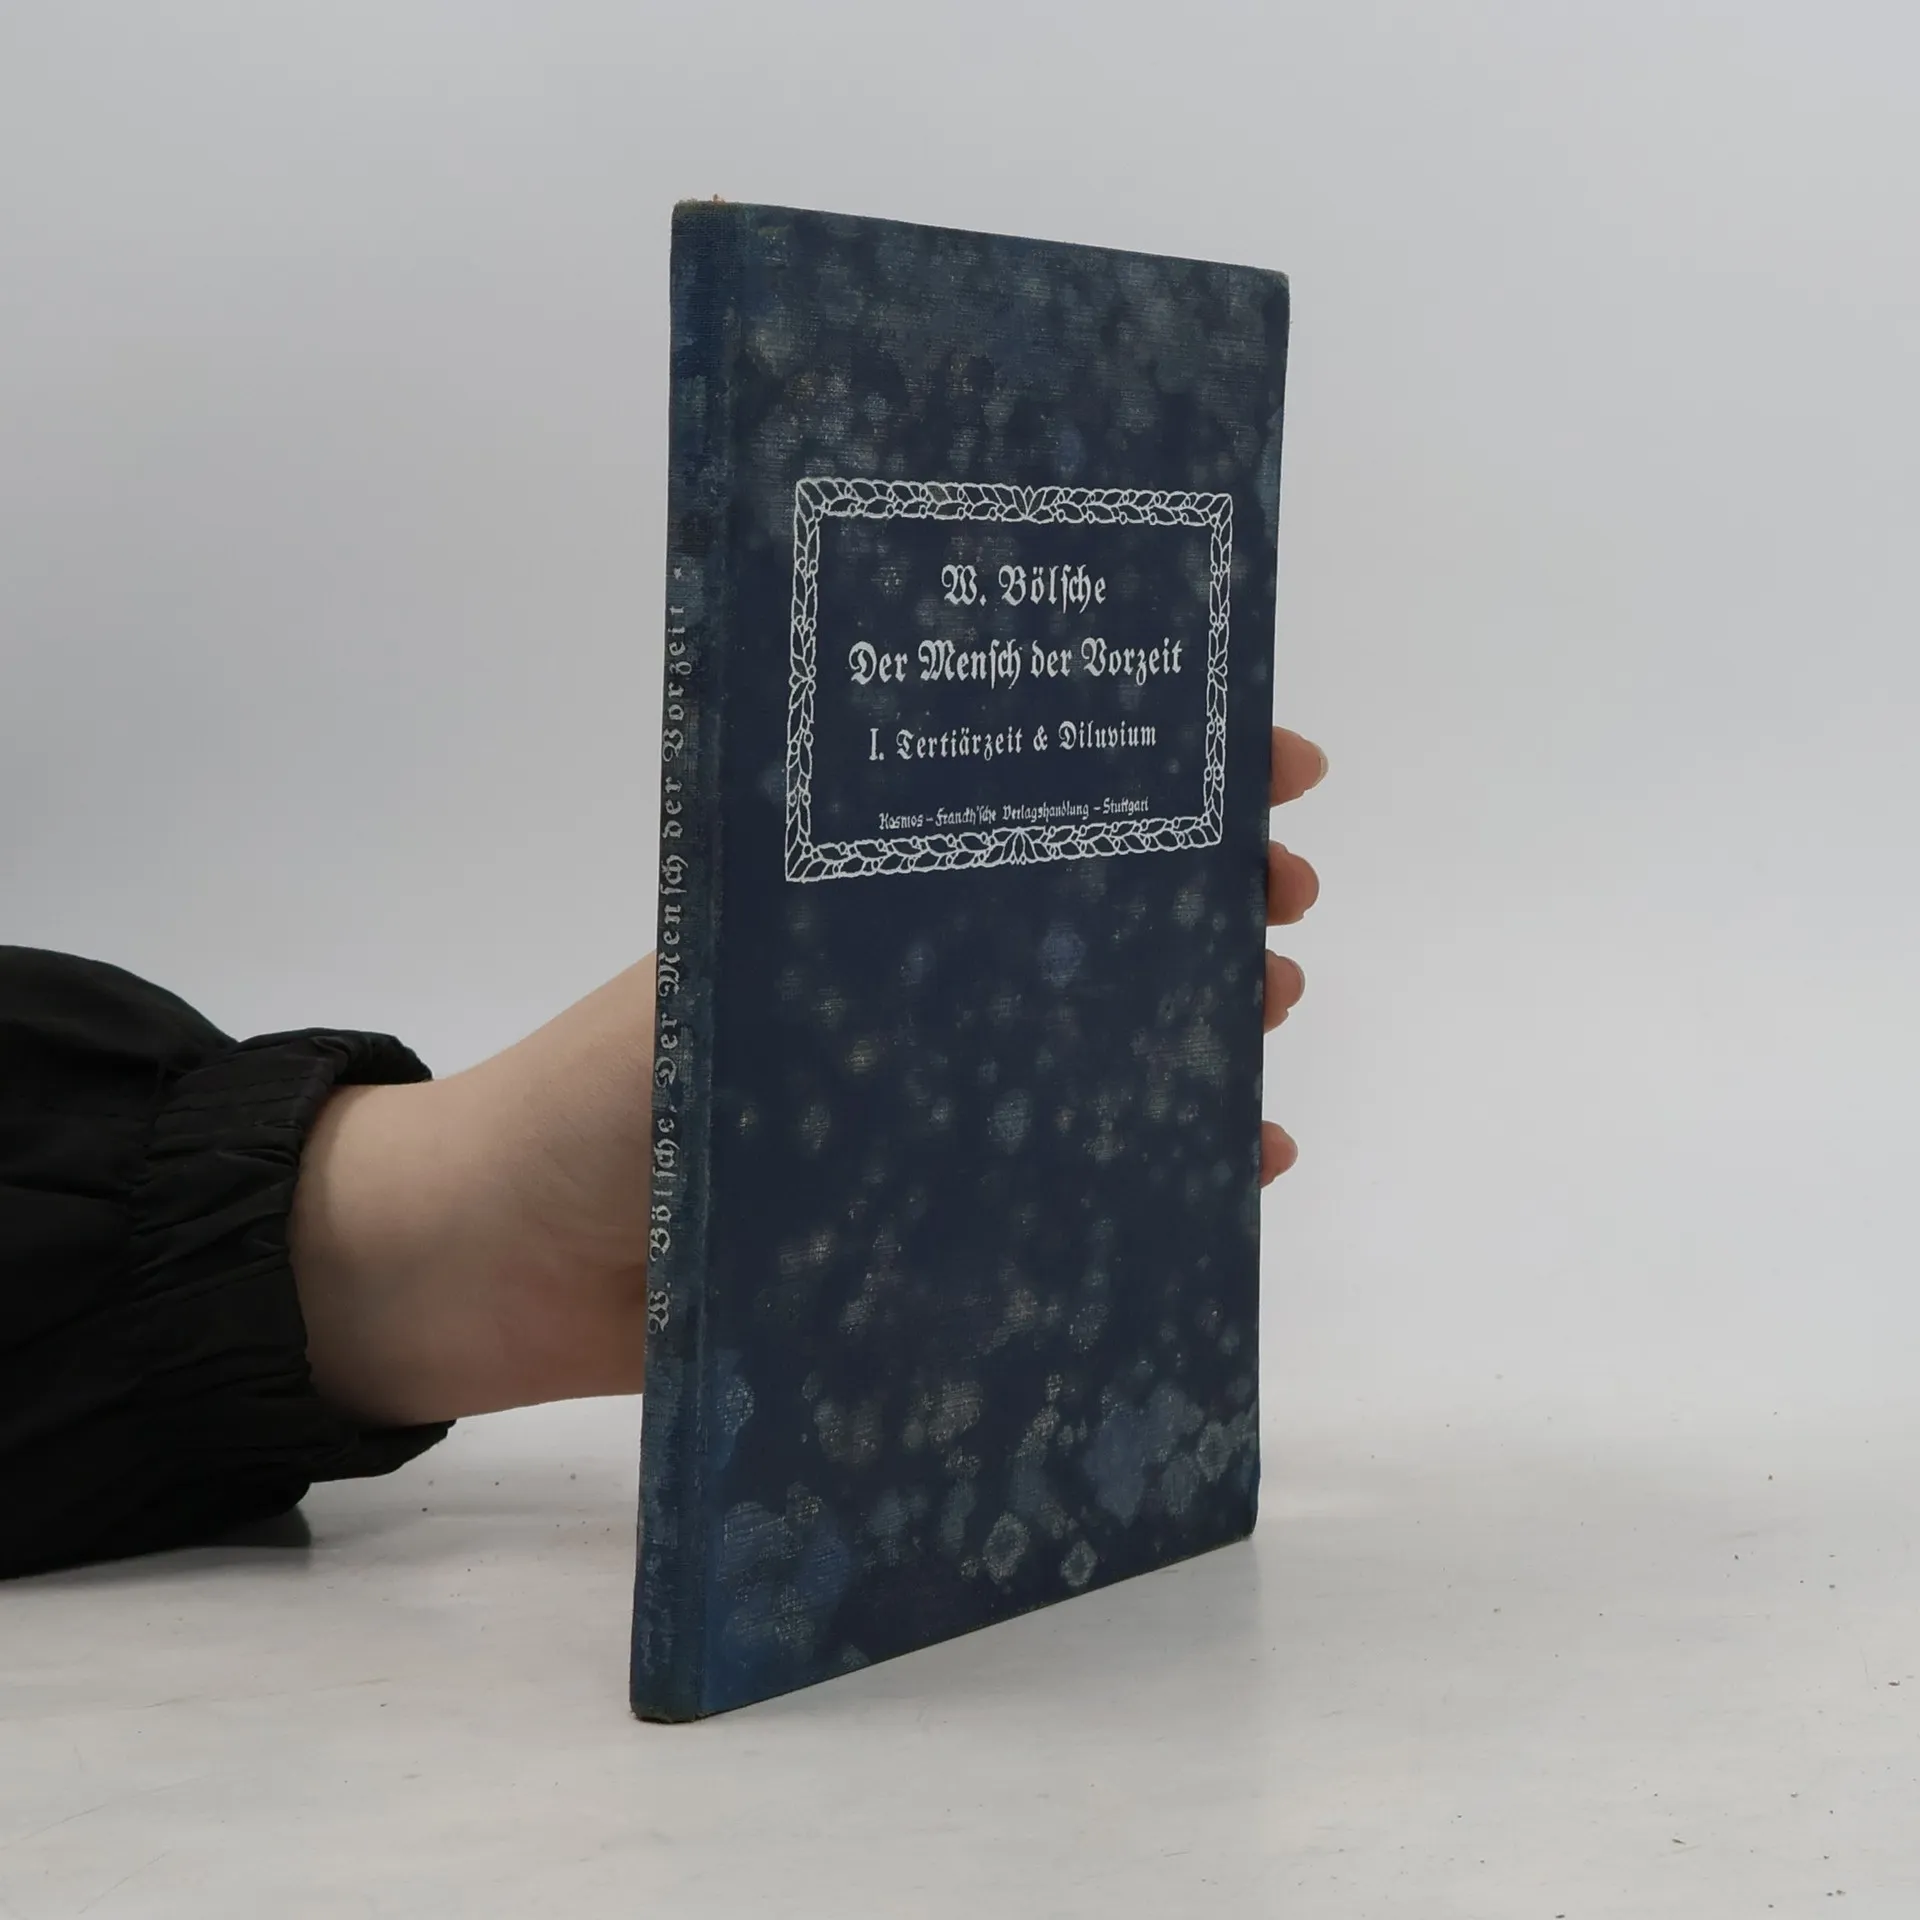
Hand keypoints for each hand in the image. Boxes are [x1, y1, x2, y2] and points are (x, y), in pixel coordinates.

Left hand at [290, 724, 1324, 1423]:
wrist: (504, 1269)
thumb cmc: (591, 1106)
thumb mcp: (714, 987)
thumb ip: (825, 947)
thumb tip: (1025, 897)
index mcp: (871, 917)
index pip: (1037, 817)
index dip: (1159, 778)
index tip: (1268, 757)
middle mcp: (915, 1002)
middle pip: (1093, 927)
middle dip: (1206, 897)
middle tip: (1285, 897)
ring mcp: (932, 1111)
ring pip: (1101, 1048)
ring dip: (1202, 1021)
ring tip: (1273, 1009)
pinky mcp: (929, 1222)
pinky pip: (1076, 1185)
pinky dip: (1164, 1167)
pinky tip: (1248, 1165)